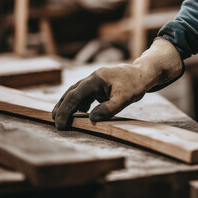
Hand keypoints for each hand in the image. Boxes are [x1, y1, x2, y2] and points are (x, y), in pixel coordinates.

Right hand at [52, 39, 182, 129]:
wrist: (143, 74)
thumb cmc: (135, 85)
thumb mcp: (124, 99)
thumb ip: (109, 109)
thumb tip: (92, 119)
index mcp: (96, 79)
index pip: (75, 96)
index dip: (66, 111)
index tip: (60, 124)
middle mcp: (92, 78)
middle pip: (71, 92)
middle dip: (62, 107)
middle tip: (54, 121)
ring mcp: (95, 80)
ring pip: (77, 92)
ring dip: (69, 104)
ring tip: (63, 117)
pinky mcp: (99, 84)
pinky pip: (85, 93)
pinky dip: (80, 102)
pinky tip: (82, 111)